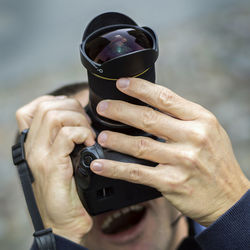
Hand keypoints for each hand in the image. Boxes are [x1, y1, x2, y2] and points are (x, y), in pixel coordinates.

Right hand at [16, 95, 94, 242]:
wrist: (63, 219)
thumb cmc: (66, 188)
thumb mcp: (63, 158)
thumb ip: (64, 138)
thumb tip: (79, 118)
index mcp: (34, 142)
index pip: (34, 107)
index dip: (58, 102)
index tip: (74, 113)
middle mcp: (33, 146)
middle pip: (48, 106)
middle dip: (74, 108)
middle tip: (86, 124)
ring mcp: (40, 154)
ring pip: (56, 116)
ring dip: (79, 120)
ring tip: (89, 134)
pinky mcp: (52, 164)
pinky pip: (67, 135)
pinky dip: (84, 134)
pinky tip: (90, 144)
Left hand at [90, 78, 249, 226]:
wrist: (229, 197)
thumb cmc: (216, 161)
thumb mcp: (208, 130)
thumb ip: (183, 117)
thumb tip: (152, 104)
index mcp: (201, 119)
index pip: (165, 98)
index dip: (140, 89)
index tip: (121, 83)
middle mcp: (192, 137)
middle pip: (148, 119)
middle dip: (121, 111)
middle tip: (103, 108)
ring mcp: (182, 161)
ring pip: (140, 145)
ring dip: (116, 140)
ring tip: (101, 136)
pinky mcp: (171, 182)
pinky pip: (137, 173)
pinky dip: (116, 168)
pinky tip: (100, 165)